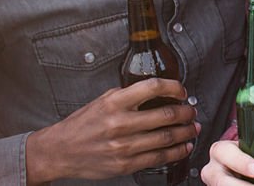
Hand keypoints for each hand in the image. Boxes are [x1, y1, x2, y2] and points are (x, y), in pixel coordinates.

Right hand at [25, 78, 199, 182]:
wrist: (60, 151)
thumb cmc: (82, 124)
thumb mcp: (103, 100)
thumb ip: (128, 95)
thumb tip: (156, 91)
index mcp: (115, 103)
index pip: (153, 87)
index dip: (173, 87)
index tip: (181, 90)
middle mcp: (120, 123)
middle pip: (166, 115)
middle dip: (186, 112)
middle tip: (192, 111)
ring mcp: (123, 146)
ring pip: (166, 138)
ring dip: (186, 132)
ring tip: (193, 128)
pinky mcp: (125, 165)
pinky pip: (158, 158)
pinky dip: (176, 152)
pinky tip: (184, 147)